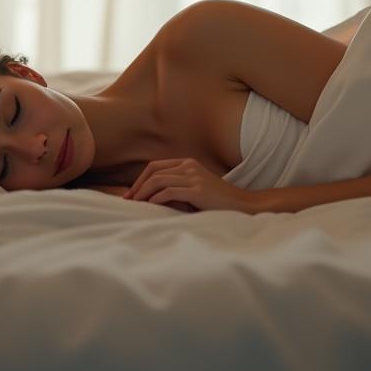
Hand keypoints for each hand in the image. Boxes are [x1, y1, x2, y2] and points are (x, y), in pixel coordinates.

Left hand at [122, 158, 250, 212]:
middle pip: (154, 171)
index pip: (155, 166)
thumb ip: (176, 188)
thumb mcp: (195, 189)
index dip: (140, 179)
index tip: (132, 193)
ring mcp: (194, 177)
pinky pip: (169, 192)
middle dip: (138, 186)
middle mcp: (189, 166)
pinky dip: (156, 199)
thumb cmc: (217, 201)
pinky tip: (151, 206)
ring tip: (136, 205)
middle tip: (129, 200)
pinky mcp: (197, 190)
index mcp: (188, 163)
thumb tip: (150, 197)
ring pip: (158, 180)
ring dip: (143, 193)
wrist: (242, 204)